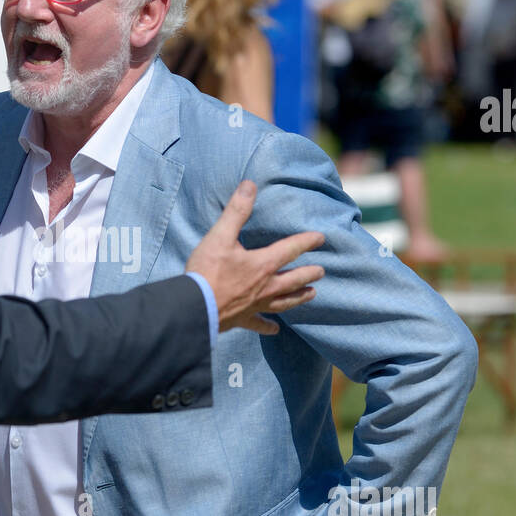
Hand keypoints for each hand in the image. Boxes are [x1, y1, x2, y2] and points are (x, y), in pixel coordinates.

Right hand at [187, 181, 324, 333]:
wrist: (194, 306)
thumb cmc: (207, 270)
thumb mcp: (220, 236)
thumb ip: (236, 211)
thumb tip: (250, 185)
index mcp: (262, 264)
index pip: (291, 249)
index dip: (306, 242)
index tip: (320, 238)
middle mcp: (265, 286)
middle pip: (293, 279)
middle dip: (309, 273)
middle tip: (321, 271)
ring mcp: (255, 305)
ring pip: (284, 302)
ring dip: (299, 297)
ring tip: (312, 294)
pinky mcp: (242, 319)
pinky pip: (260, 324)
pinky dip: (268, 327)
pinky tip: (275, 330)